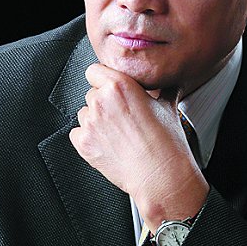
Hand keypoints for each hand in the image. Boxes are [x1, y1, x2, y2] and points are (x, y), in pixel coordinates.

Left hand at [69, 63, 208, 229]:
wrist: (160, 175)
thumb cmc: (166, 144)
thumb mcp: (169, 107)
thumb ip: (163, 89)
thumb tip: (166, 83)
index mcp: (119, 86)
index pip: (94, 70)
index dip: (104, 79)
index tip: (111, 88)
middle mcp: (101, 102)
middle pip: (91, 93)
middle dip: (104, 103)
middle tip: (122, 116)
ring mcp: (90, 123)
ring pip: (84, 113)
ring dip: (96, 120)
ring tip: (117, 133)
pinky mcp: (83, 143)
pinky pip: (77, 133)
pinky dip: (88, 138)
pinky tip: (107, 143)